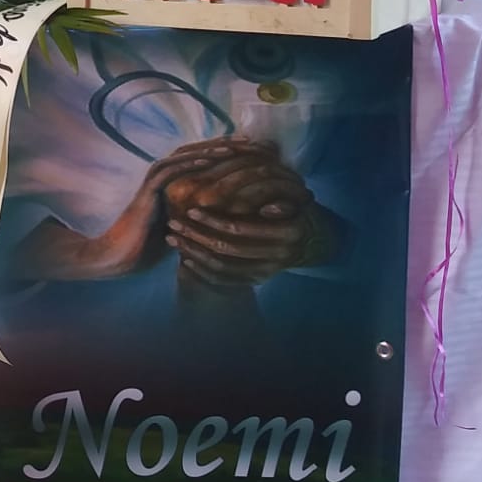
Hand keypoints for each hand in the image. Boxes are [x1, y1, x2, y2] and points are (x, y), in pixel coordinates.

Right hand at [62, 138, 276, 278]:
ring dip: (209, 149)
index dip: (225, 153)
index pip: (201, 159)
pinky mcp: (147, 190)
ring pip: (184, 155)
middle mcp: (162, 176)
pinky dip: (189, 163)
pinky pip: (169, 170)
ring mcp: (153, 181)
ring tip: (234, 146)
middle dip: (223, 144)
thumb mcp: (183, 226)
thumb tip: (229, 215)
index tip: (252, 152)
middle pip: (195, 151)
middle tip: (250, 141)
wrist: (123, 256)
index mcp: (172, 182)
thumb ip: (198, 214)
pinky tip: (209, 160)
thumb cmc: (151, 246)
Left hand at [161, 142, 324, 286]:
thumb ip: (280, 201)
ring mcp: (267, 272)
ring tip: (172, 238)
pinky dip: (203, 272)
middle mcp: (278, 257)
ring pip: (222, 267)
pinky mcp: (258, 281)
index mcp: (287, 233)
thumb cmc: (295, 210)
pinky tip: (185, 259)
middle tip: (173, 224)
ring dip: (193, 252)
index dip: (213, 221)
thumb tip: (266, 210)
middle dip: (196, 236)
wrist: (309, 240)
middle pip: (227, 249)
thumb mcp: (294, 200)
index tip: (190, 210)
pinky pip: (225, 281)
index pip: (241, 229)